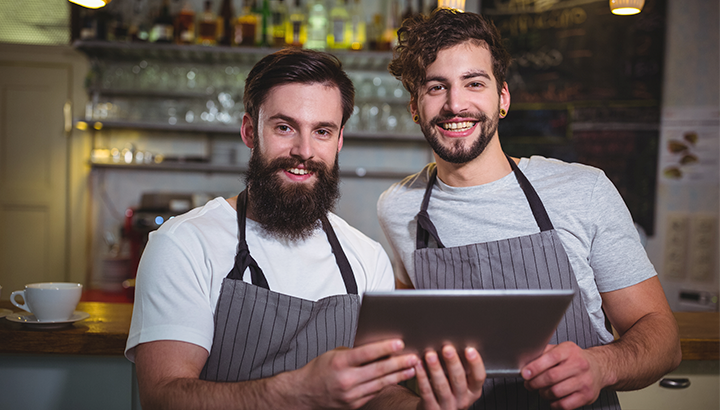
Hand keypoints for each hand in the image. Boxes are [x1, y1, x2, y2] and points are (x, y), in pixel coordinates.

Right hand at [294, 339, 418, 408]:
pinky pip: (374, 393)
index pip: (366, 354)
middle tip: (414, 357)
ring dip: (398, 375)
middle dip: (399, 363)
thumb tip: (378, 347)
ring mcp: (350, 395)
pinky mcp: (354, 405)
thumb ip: (355, 352)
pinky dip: (387, 385)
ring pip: (380, 383)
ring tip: (412, 368)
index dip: (384, 348)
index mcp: (339, 363)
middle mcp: (346, 380)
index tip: (399, 343)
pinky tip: (398, 378)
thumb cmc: (319, 370)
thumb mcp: (334, 354)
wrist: (304, 394)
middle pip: (378, 370)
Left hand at [414, 345, 485, 409]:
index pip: (479, 377)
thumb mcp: (460, 383)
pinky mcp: (432, 409)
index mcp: (473, 391)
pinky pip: (426, 392)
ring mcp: (448, 406)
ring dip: (435, 369)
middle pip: (459, 380)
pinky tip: (418, 366)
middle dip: (452, 362)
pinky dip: (422, 377)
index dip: (475, 363)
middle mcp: (463, 400)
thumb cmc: (450, 391)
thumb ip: (461, 368)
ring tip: (430, 355)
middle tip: (447, 348)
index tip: (469, 349)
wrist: (436, 409)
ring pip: (441, 386)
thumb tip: (457, 341)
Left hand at [521, 342, 605, 409]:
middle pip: (551, 377)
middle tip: (529, 384)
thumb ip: (544, 353)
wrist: (598, 368)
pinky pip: (564, 404)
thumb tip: (524, 361)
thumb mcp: (561, 349)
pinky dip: (553, 404)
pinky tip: (552, 398)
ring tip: (541, 390)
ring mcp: (584, 381)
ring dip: (543, 393)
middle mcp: (579, 365)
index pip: (550, 357)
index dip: (535, 367)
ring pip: (556, 392)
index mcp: (569, 350)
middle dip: (535, 383)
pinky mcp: (587, 396)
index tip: (525, 374)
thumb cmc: (574, 359)